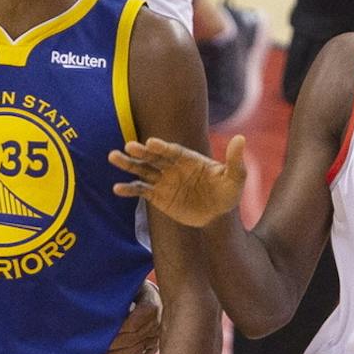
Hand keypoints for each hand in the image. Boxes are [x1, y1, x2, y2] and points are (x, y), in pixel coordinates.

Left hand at [100, 279, 162, 353]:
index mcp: (151, 305)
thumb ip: (120, 291)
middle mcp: (156, 322)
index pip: (133, 323)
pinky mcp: (155, 343)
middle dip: (113, 346)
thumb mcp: (131, 284)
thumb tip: (100, 300)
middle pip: (134, 339)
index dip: (117, 331)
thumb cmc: (137, 285)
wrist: (158, 292)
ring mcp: (157, 335)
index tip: (101, 334)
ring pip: (137, 350)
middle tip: (95, 351)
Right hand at [112, 135, 249, 227]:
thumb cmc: (227, 193)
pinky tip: (117, 189)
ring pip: (143, 170)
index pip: (173, 151)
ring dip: (128, 164)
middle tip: (128, 146)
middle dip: (142, 152)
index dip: (163, 147)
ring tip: (112, 157)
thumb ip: (235, 161)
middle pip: (154, 157)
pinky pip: (141, 190)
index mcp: (189, 158)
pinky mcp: (157, 196)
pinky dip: (129, 189)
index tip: (152, 143)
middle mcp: (173, 166)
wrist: (218, 214)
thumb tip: (241, 139)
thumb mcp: (235, 178)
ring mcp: (163, 180)